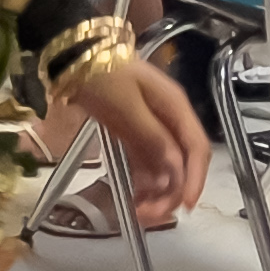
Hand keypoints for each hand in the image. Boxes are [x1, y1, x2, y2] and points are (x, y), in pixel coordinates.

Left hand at [75, 52, 209, 228]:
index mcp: (174, 107)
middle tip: (150, 216)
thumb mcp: (126, 105)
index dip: (195, 179)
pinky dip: (142, 182)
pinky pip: (144, 163)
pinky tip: (134, 200)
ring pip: (163, 167)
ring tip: (138, 214)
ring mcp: (151, 127)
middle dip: (170, 192)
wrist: (73, 54)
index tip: (186, 206)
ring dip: (155, 192)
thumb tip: (174, 167)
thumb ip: (151, 136)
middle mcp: (168, 119)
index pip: (196, 148)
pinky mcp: (132, 133)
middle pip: (181, 163)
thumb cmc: (101, 75)